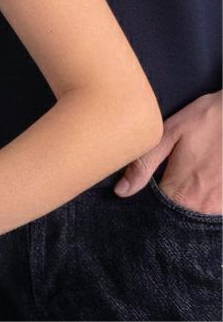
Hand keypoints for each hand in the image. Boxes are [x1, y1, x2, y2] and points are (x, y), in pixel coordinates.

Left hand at [114, 89, 222, 213]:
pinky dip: (204, 199)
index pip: (155, 211)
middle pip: (176, 214)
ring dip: (187, 201)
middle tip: (171, 176)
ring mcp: (219, 208)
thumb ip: (145, 164)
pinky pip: (211, 208)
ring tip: (189, 176)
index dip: (148, 201)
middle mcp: (201, 207)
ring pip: (194, 213)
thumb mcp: (170, 134)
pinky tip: (202, 179)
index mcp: (180, 192)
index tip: (146, 188)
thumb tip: (121, 191)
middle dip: (167, 203)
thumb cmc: (205, 121)